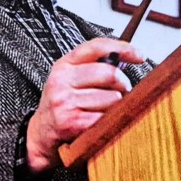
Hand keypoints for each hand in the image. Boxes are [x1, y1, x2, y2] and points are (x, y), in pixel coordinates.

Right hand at [26, 38, 143, 172]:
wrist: (41, 134)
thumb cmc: (61, 104)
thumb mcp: (69, 79)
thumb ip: (93, 66)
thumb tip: (128, 59)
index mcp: (63, 66)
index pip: (96, 47)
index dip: (122, 48)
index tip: (139, 55)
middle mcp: (61, 81)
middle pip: (110, 74)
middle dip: (122, 85)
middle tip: (119, 93)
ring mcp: (65, 102)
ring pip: (112, 99)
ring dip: (115, 107)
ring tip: (102, 110)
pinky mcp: (72, 122)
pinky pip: (106, 118)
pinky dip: (108, 122)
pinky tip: (98, 122)